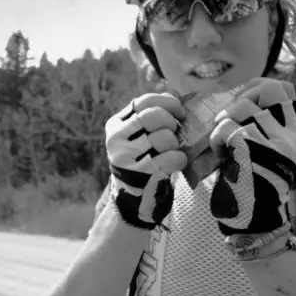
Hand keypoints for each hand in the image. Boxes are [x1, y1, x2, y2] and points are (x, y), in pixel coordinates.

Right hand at [105, 93, 187, 229]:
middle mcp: (116, 139)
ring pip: (164, 137)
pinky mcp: (141, 174)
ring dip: (175, 144)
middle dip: (171, 122)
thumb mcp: (137, 137)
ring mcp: (127, 157)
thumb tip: (173, 97)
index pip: (142, 102)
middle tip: (175, 133)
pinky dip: (180, 159)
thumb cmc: (142, 161)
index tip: (180, 113)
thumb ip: (150, 117)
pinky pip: (172, 158)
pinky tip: (176, 162)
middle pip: (152, 116)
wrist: (134, 199)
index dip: (166, 103)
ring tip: (172, 151)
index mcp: (116, 125)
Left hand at [207, 78, 295, 237]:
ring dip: (223, 120)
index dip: (258, 85)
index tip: (241, 96)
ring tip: (222, 140)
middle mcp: (289, 137)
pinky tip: (219, 153)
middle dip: (241, 97)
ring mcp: (273, 143)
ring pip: (242, 108)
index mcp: (294, 134)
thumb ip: (260, 127)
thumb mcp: (265, 152)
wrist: (253, 221)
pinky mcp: (253, 150)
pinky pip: (226, 128)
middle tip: (228, 117)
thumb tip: (237, 98)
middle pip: (267, 90)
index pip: (284, 90)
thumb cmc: (251, 185)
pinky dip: (215, 138)